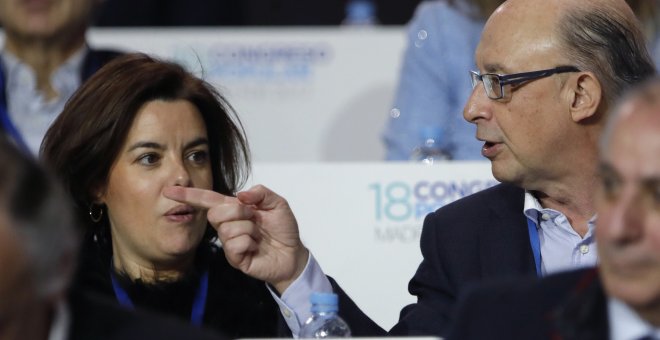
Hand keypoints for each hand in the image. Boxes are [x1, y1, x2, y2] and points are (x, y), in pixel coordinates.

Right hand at [163, 185, 308, 293]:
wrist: (293, 255)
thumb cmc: (283, 229)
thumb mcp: (278, 204)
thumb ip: (261, 193)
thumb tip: (240, 195)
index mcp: (234, 209)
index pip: (207, 200)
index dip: (188, 195)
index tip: (169, 191)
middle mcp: (228, 225)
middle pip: (215, 212)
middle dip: (239, 212)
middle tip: (256, 218)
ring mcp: (229, 243)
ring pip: (228, 229)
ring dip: (249, 229)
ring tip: (259, 235)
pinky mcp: (234, 258)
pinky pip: (235, 245)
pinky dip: (250, 243)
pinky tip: (256, 247)